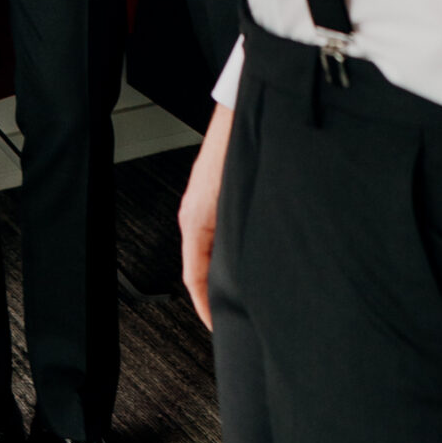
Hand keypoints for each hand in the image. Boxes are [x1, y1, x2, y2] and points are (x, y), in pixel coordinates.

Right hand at [178, 102, 233, 327]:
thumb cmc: (238, 151)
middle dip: (214, 295)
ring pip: (210, 251)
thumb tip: (245, 275)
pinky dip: (227, 255)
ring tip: (240, 295)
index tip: (216, 326)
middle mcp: (195, 216)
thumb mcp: (237, 205)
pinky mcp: (218, 197)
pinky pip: (217, 236)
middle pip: (200, 267)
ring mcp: (205, 206)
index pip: (195, 278)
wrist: (243, 115)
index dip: (206, 307)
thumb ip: (235, 241)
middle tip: (232, 316)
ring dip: (222, 274)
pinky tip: (246, 258)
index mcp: (195, 222)